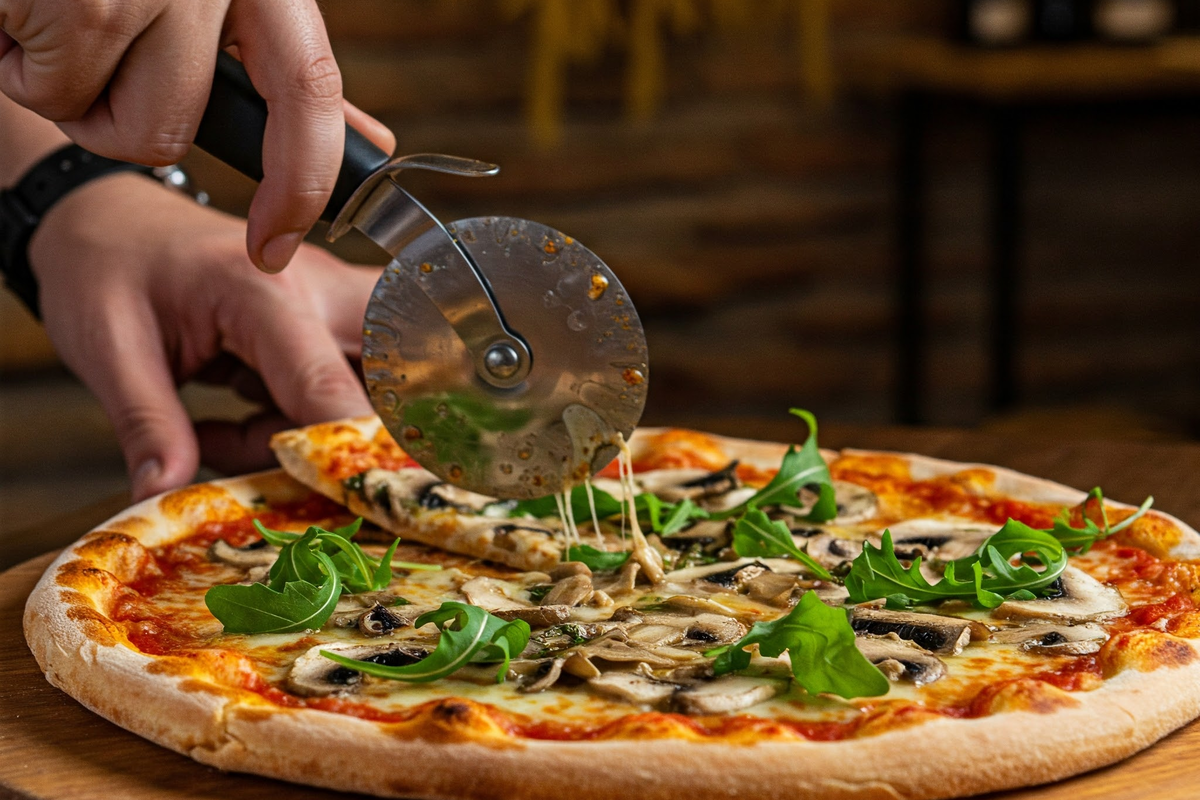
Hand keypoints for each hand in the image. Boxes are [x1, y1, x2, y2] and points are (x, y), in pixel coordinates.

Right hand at [0, 0, 393, 271]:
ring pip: (109, 119)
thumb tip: (364, 140)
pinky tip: (19, 10)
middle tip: (88, 65)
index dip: (301, 183)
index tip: (273, 245)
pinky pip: (42, 85)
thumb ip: (278, 61)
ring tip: (48, 16)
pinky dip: (15, 64)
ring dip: (65, 88)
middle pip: (174, 132)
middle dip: (123, 124)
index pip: (311, 92)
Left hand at [28, 171, 379, 500]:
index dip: (336, 453)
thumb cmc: (106, 265)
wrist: (108, 220)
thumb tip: (162, 494)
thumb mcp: (109, 348)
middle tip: (302, 465)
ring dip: (319, 429)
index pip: (324, 385)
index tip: (334, 506)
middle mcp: (320, 289)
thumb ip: (147, 422)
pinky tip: (243, 415)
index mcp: (264, 289)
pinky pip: (346, 387)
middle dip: (361, 436)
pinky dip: (300, 419)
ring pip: (374, 388)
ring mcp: (332, 303)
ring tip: (240, 431)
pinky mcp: (330, 321)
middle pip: (390, 376)